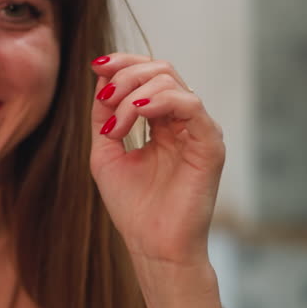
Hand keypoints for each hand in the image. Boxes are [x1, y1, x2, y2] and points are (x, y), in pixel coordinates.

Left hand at [89, 54, 223, 268]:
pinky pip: (190, 105)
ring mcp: (199, 131)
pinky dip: (159, 100)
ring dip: (133, 94)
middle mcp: (184, 122)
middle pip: (160, 70)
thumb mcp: (105, 151)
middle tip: (105, 103)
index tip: (96, 65)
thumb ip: (104, 113)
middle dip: (125, 77)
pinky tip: (136, 111)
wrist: (152, 245)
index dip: (123, 62)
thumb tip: (101, 74)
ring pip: (172, 82)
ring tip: (116, 127)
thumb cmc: (132, 205)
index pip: (149, 74)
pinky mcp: (210, 144)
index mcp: (162, 121)